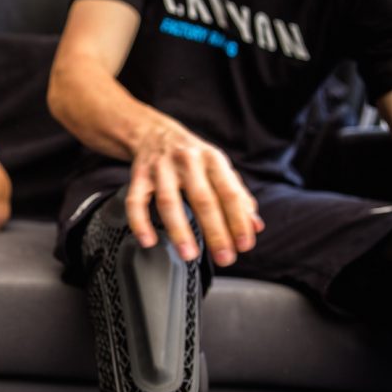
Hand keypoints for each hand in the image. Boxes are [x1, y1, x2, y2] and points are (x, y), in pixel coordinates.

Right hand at [126, 123, 264, 266]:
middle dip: (215, 232)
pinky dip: (140, 222)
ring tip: (189, 254)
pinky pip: (136, 201)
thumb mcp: (219, 168)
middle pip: (202, 199)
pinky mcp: (138, 175)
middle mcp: (187, 161)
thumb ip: (238, 196)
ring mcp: (160, 168)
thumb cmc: (192, 156)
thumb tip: (256, 227)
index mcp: (212, 159)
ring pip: (169, 201)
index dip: (239, 220)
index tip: (244, 245)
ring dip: (179, 230)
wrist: (154, 133)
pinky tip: (148, 241)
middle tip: (224, 258)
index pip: (229, 192)